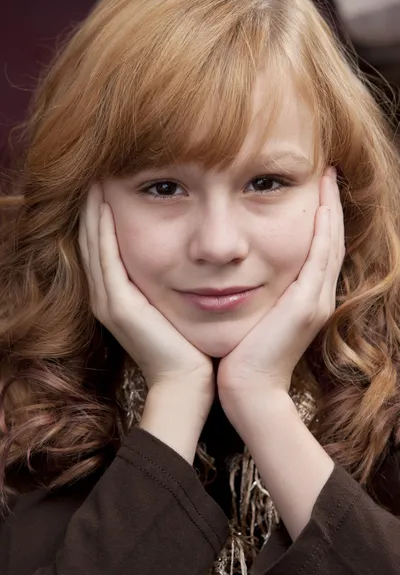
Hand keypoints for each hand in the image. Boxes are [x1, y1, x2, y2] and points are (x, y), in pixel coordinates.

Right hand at [79, 184, 213, 396]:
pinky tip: (106, 202)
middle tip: (99, 171)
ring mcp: (108, 300)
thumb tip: (185, 254)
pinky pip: (106, 257)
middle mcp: (106, 296)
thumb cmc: (188, 345)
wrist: (187, 382)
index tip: (111, 183)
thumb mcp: (172, 305)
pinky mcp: (117, 305)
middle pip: (93, 240)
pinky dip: (103, 229)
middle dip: (95, 206)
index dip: (103, 215)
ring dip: (94, 211)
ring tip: (98, 178)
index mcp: (118, 295)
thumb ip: (167, 280)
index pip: (104, 246)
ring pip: (94, 244)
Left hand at [217, 168, 344, 411]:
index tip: (314, 188)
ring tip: (328, 175)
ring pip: (330, 243)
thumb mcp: (252, 319)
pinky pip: (320, 255)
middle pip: (330, 240)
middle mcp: (317, 297)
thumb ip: (254, 294)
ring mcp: (316, 301)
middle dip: (330, 205)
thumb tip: (235, 272)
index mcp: (304, 300)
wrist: (247, 391)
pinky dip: (324, 226)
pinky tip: (320, 200)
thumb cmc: (240, 357)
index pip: (317, 249)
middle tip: (328, 171)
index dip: (320, 217)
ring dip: (330, 208)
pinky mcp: (306, 305)